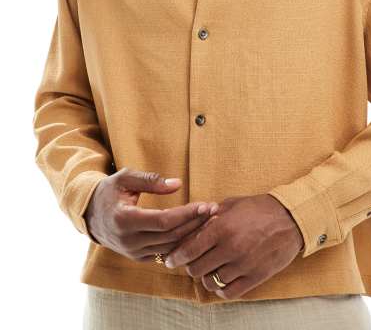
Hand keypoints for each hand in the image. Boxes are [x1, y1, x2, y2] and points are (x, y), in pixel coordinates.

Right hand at [84, 167, 218, 260]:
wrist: (90, 214)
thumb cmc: (109, 191)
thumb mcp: (126, 178)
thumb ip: (150, 180)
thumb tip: (177, 184)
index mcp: (125, 220)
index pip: (163, 221)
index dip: (187, 214)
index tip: (205, 205)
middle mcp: (129, 241)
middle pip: (171, 236)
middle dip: (195, 223)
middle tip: (214, 210)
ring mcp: (133, 252)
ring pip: (170, 248)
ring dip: (192, 235)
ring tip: (211, 221)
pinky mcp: (138, 257)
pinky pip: (165, 254)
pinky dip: (182, 245)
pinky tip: (197, 234)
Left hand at [164, 194, 304, 299]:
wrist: (290, 218)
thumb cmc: (259, 208)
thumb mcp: (231, 204)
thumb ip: (209, 216)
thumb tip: (189, 224)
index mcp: (222, 228)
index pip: (189, 249)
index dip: (176, 257)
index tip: (171, 259)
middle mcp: (230, 248)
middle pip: (196, 269)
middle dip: (190, 266)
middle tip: (192, 262)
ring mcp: (243, 265)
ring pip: (210, 282)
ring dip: (206, 277)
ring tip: (209, 269)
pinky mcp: (255, 277)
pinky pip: (229, 292)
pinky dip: (221, 289)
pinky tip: (222, 280)